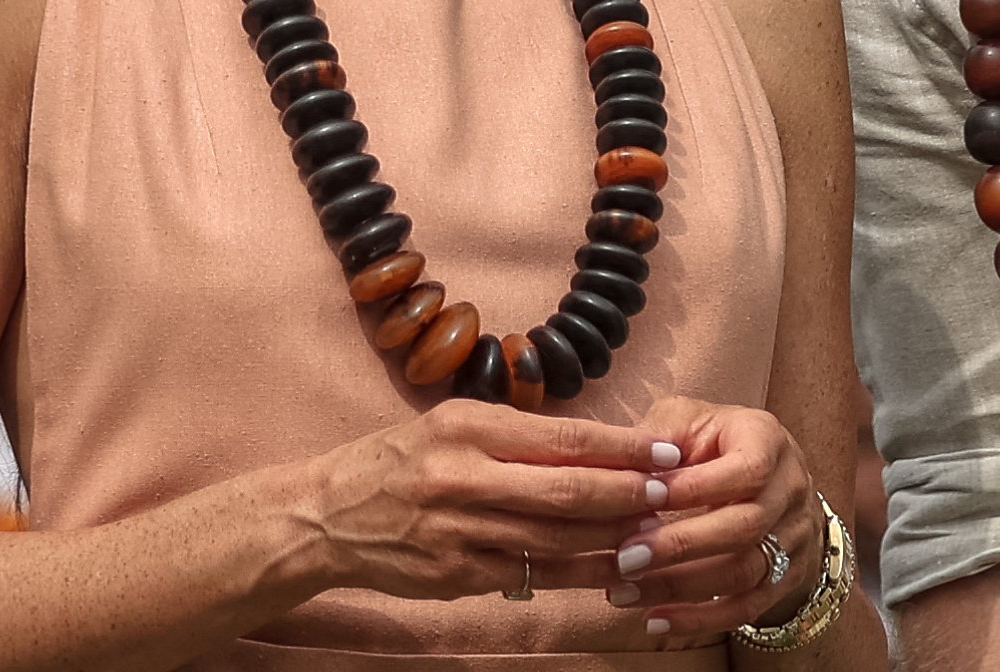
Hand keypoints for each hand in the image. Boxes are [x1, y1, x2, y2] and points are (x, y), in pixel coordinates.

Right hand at [302, 400, 678, 601]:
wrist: (326, 516)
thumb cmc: (400, 459)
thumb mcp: (452, 424)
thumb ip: (517, 435)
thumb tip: (597, 442)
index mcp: (467, 428)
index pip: (561, 437)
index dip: (621, 447)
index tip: (665, 449)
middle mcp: (462, 477)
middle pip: (565, 490)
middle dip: (628, 493)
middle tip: (672, 492)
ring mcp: (458, 532)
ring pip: (554, 538)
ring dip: (612, 537)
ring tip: (656, 531)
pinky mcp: (455, 575)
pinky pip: (530, 574)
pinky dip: (576, 573)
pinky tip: (610, 568)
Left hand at [606, 396, 822, 639]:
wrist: (771, 477)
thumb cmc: (716, 443)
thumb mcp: (692, 420)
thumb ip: (659, 437)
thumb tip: (619, 465)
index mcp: (768, 442)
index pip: (743, 470)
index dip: (693, 488)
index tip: (640, 501)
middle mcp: (790, 490)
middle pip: (746, 526)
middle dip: (680, 545)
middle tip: (624, 558)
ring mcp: (793, 538)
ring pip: (745, 572)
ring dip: (681, 586)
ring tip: (625, 591)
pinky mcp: (785, 577)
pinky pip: (746, 607)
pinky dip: (700, 619)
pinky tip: (655, 620)